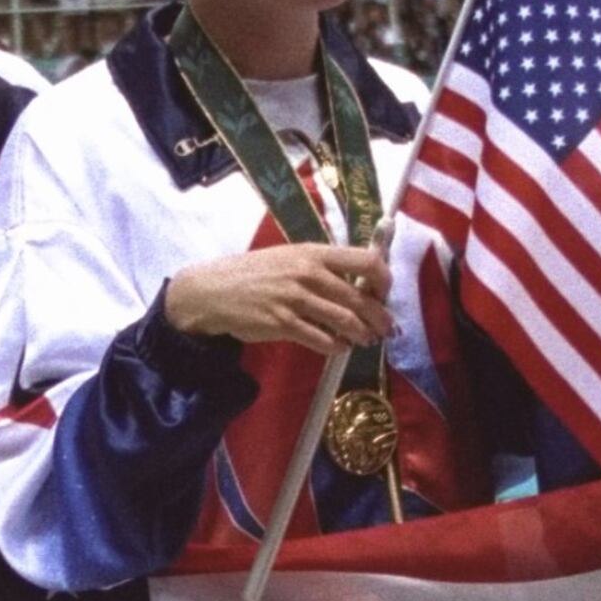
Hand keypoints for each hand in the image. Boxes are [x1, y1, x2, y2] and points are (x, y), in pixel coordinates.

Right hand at [164, 243, 391, 354]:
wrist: (215, 290)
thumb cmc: (256, 273)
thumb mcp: (290, 257)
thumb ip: (322, 266)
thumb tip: (358, 281)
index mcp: (314, 253)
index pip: (366, 261)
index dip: (383, 280)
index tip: (383, 294)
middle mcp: (308, 273)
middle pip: (360, 298)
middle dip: (379, 318)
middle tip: (385, 328)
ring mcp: (295, 299)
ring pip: (345, 321)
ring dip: (361, 334)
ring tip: (365, 340)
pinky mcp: (283, 323)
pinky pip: (321, 340)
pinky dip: (336, 347)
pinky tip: (339, 348)